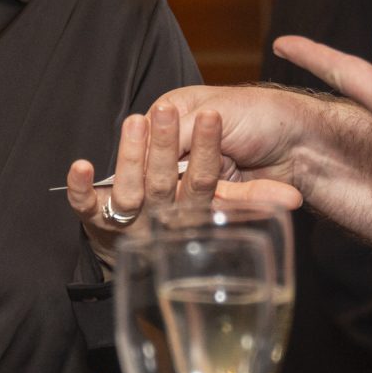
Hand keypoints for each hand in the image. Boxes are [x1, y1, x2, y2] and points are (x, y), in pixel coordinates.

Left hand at [67, 101, 300, 267]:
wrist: (139, 259)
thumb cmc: (186, 217)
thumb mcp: (221, 205)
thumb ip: (251, 197)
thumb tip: (292, 200)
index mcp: (191, 213)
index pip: (204, 182)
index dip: (208, 153)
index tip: (213, 118)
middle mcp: (159, 217)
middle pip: (163, 182)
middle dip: (164, 147)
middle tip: (166, 113)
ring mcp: (126, 219)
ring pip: (128, 190)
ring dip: (130, 156)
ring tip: (136, 122)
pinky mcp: (96, 219)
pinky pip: (84, 207)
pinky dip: (78, 188)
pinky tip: (79, 166)